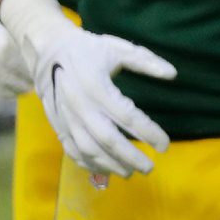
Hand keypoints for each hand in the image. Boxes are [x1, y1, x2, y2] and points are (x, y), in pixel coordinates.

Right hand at [26, 23, 176, 177]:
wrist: (47, 52)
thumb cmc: (89, 49)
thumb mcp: (119, 48)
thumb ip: (145, 61)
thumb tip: (173, 74)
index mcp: (97, 87)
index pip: (127, 116)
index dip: (148, 132)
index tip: (164, 145)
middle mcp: (80, 106)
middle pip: (107, 139)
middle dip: (130, 157)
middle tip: (150, 168)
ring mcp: (66, 118)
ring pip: (89, 149)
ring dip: (110, 165)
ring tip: (131, 172)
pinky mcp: (57, 125)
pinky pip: (72, 150)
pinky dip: (88, 164)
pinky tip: (105, 171)